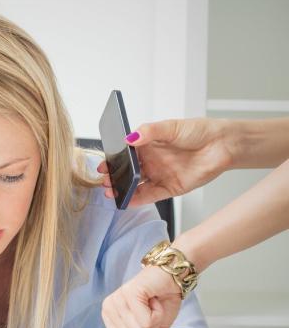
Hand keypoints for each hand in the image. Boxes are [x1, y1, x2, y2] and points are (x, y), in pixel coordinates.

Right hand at [97, 118, 232, 205]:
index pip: (125, 154)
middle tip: (104, 180)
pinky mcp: (169, 188)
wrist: (223, 145)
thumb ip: (149, 131)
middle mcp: (152, 161)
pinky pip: (150, 196)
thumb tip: (130, 138)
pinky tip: (127, 201)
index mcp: (148, 144)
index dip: (113, 160)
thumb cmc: (200, 131)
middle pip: (127, 172)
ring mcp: (159, 175)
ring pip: (136, 185)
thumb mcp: (171, 126)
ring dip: (123, 190)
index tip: (103, 165)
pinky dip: (137, 200)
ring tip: (111, 192)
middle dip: (114, 177)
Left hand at [101, 266, 182, 327]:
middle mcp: (108, 309)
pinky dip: (159, 313)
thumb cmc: (161, 302)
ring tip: (152, 305)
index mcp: (110, 320)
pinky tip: (154, 299)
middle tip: (151, 312)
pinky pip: (147, 321)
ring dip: (156, 322)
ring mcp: (117, 300)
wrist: (172, 277)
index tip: (147, 324)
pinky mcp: (129, 293)